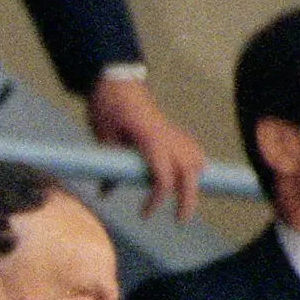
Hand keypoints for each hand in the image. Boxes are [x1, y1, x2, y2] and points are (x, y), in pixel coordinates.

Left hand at [84, 76, 203, 218]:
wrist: (116, 79)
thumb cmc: (107, 105)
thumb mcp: (102, 135)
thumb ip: (108, 164)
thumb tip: (106, 191)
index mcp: (150, 138)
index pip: (163, 176)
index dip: (158, 198)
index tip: (145, 213)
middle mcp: (168, 135)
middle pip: (189, 173)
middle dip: (188, 199)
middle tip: (180, 221)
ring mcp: (173, 131)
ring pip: (196, 160)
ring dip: (194, 182)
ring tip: (185, 202)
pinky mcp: (173, 129)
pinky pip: (193, 149)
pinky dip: (195, 165)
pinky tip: (191, 178)